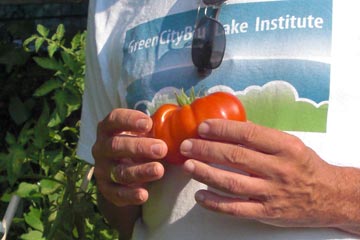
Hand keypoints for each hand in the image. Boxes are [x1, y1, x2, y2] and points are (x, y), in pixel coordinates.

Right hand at [92, 109, 166, 206]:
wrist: (123, 172)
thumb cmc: (137, 144)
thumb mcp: (142, 134)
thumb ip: (154, 128)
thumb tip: (181, 119)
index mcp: (108, 129)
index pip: (114, 119)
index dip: (129, 120)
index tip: (148, 123)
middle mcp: (101, 148)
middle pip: (116, 146)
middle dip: (139, 147)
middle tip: (162, 149)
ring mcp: (102, 169)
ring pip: (118, 171)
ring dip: (140, 171)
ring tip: (160, 170)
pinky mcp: (106, 189)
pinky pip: (116, 194)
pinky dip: (130, 195)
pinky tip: (144, 195)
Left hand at [180, 120, 359, 231]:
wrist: (328, 196)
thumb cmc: (304, 166)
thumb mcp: (290, 144)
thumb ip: (262, 136)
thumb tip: (233, 126)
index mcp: (285, 147)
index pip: (247, 134)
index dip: (222, 130)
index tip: (202, 127)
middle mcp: (278, 169)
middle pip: (235, 157)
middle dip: (207, 150)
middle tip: (187, 146)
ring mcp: (272, 193)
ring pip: (232, 183)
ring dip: (206, 174)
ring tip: (188, 166)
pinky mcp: (267, 213)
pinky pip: (237, 209)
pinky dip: (216, 204)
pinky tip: (200, 196)